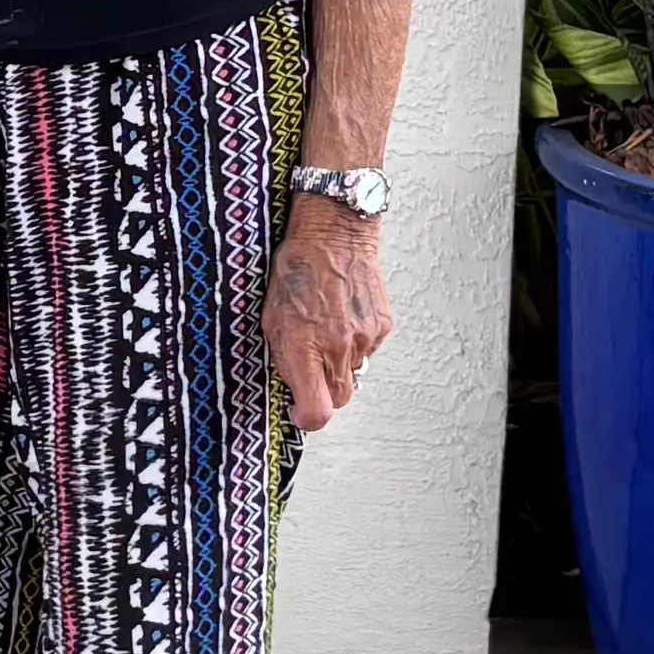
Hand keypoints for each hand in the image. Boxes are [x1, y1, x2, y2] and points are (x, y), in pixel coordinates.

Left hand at [263, 195, 391, 431]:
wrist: (334, 234)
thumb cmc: (297, 268)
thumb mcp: (271, 316)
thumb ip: (283, 355)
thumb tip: (291, 383)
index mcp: (306, 347)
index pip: (317, 410)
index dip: (307, 418)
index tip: (299, 411)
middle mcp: (339, 347)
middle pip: (339, 398)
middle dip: (323, 391)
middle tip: (311, 369)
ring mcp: (365, 337)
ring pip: (354, 372)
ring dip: (339, 362)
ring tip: (325, 329)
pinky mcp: (382, 325)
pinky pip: (367, 349)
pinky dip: (354, 342)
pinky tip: (341, 317)